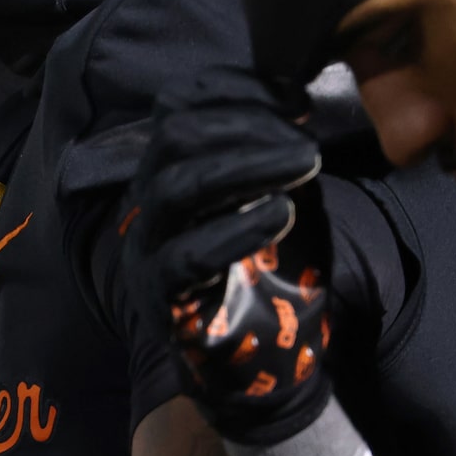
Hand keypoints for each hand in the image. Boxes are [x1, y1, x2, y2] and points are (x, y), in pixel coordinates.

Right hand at [129, 96, 329, 444]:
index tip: (298, 99)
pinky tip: (281, 214)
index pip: (180, 106)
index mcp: (173, 171)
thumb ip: (283, 151)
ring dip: (246, 166)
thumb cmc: (275, 273)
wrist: (267, 365)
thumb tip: (302, 95)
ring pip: (175, 187)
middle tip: (306, 141)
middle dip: (246, 127)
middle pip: (173, 137)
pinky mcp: (162, 300)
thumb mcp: (286, 195)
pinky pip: (186, 257)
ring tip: (305, 165)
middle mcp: (150, 204)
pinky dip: (236, 229)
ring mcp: (149, 251)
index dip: (237, 90)